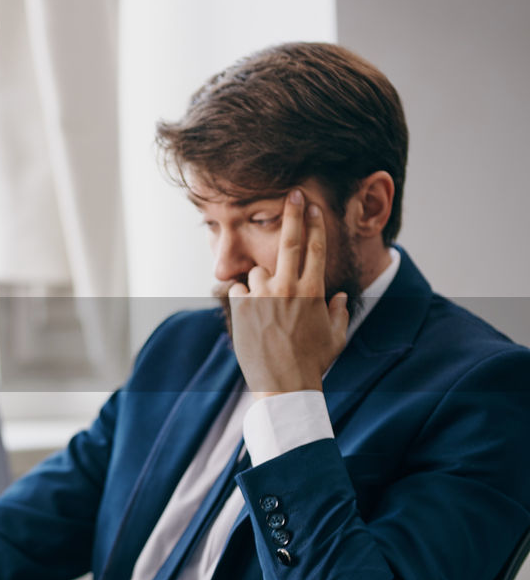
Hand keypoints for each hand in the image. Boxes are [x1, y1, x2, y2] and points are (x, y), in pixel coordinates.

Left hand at [227, 189, 349, 398]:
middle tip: (293, 194)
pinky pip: (240, 290)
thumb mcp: (334, 337)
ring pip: (257, 271)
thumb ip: (337, 313)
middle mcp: (287, 288)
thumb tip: (336, 297)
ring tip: (267, 310)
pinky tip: (251, 317)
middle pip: (289, 242)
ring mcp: (262, 297)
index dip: (316, 224)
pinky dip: (244, 297)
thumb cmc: (313, 362)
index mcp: (313, 292)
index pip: (317, 249)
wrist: (284, 385)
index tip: (313, 205)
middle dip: (293, 214)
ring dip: (261, 282)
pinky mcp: (241, 308)